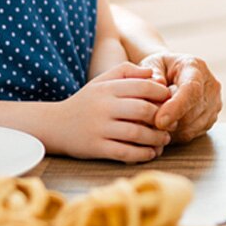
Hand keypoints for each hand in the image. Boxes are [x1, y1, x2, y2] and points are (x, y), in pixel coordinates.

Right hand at [55, 64, 172, 162]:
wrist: (54, 125)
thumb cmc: (85, 102)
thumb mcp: (101, 81)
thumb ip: (126, 71)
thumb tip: (152, 73)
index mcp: (107, 88)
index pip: (142, 86)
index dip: (161, 93)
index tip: (170, 101)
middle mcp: (104, 107)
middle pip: (142, 109)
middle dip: (162, 117)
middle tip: (172, 123)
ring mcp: (99, 128)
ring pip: (136, 133)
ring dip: (156, 138)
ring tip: (165, 140)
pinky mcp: (96, 147)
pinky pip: (124, 152)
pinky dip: (141, 154)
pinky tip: (151, 153)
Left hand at [142, 51, 221, 142]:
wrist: (174, 73)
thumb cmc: (161, 68)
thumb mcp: (152, 63)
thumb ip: (153, 73)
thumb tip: (158, 84)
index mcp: (195, 67)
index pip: (191, 90)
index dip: (176, 107)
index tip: (159, 121)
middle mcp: (210, 86)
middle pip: (191, 113)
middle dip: (167, 121)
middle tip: (147, 118)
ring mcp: (214, 104)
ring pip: (191, 127)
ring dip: (170, 129)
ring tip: (155, 118)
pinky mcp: (211, 120)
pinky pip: (191, 135)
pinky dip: (174, 134)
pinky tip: (165, 124)